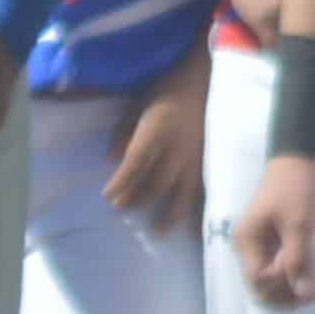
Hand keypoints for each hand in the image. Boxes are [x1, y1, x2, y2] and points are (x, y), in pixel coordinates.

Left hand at [105, 53, 208, 235]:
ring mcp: (194, 157)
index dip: (121, 183)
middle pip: (155, 182)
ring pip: (180, 191)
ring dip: (168, 213)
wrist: (202, 82)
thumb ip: (123, 133)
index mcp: (155, 134)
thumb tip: (111, 159)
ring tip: (158, 231)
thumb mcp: (137, 106)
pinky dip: (193, 208)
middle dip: (138, 199)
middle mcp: (175, 149)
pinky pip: (199, 189)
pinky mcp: (206, 160)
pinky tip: (189, 225)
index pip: (134, 166)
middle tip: (123, 210)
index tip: (108, 197)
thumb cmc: (165, 91)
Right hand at [236, 154, 314, 307]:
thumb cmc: (296, 188)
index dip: (284, 281)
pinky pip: (280, 273)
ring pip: (272, 285)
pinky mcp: (272, 247)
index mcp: (246, 241)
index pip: (259, 279)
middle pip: (262, 289)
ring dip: (295, 291)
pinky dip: (297, 279)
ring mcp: (259, 249)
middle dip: (290, 295)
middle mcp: (247, 249)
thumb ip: (299, 258)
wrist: (297, 162)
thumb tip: (302, 293)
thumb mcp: (300, 223)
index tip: (308, 266)